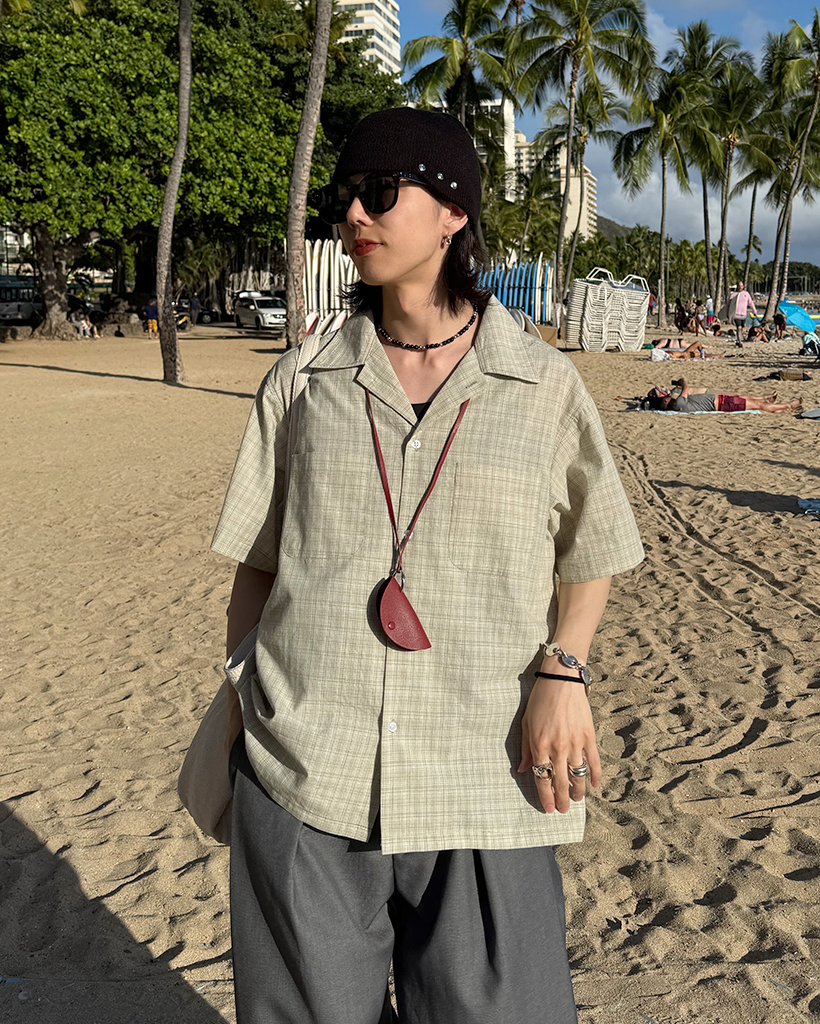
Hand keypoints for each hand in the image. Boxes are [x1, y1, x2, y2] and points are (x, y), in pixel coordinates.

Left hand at [517, 674, 601, 813]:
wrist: (561, 680)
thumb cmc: (540, 700)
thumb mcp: (526, 723)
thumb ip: (526, 748)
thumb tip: (522, 770)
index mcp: (540, 745)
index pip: (543, 778)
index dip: (546, 796)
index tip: (548, 808)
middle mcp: (558, 747)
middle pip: (561, 782)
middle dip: (562, 799)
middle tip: (563, 810)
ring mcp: (576, 742)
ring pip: (578, 775)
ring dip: (578, 791)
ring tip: (576, 800)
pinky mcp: (589, 736)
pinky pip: (594, 761)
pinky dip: (595, 775)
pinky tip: (594, 785)